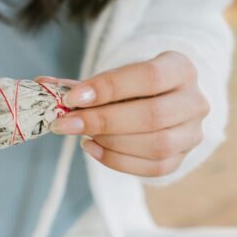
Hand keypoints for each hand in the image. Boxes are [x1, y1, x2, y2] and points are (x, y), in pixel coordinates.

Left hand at [46, 51, 208, 176]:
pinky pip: (153, 168)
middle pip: (153, 116)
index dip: (109, 88)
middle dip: (103, 121)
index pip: (148, 77)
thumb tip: (41, 84)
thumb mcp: (112, 77)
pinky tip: (92, 148)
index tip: (72, 98)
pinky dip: (117, 161)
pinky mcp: (182, 158)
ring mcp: (192, 133)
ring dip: (111, 142)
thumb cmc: (131, 87)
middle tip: (66, 123)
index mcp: (180, 68)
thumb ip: (83, 84)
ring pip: (156, 144)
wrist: (160, 101)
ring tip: (82, 135)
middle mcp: (195, 100)